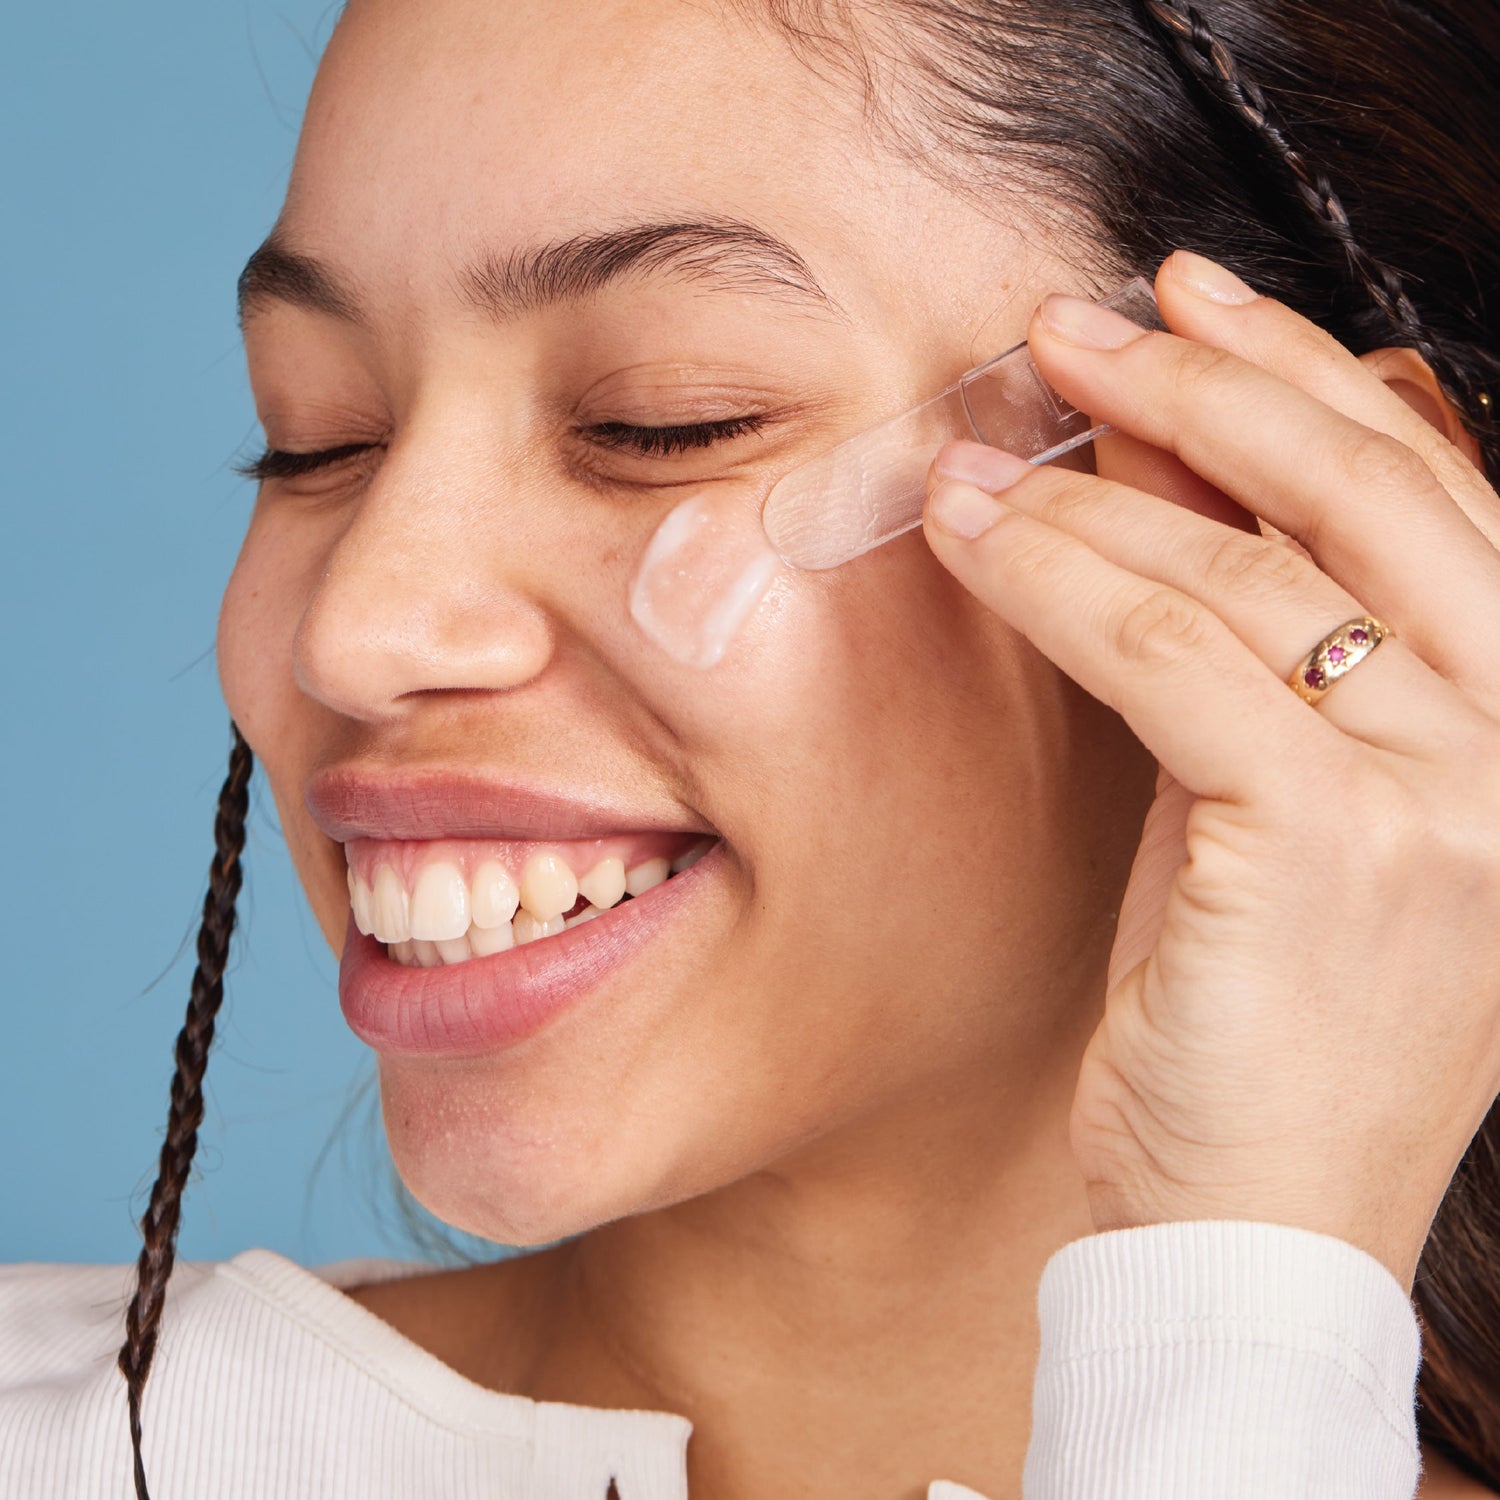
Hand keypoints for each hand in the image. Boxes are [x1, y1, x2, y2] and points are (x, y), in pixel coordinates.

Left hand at [921, 249, 1499, 1292]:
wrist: (1258, 1225)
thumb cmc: (1253, 1018)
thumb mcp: (1269, 805)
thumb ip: (1250, 650)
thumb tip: (1165, 474)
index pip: (1430, 492)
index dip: (1307, 376)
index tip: (1195, 299)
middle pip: (1369, 494)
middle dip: (1209, 383)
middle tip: (1078, 323)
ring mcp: (1455, 801)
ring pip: (1253, 575)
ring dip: (1097, 490)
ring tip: (983, 450)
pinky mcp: (1340, 850)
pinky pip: (1176, 662)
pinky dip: (1063, 587)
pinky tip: (978, 542)